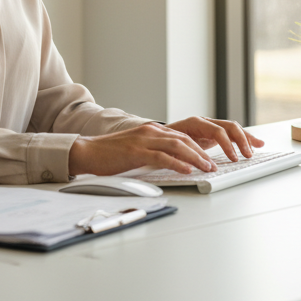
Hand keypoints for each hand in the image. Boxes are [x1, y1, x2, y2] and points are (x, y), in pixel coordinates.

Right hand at [69, 122, 218, 176]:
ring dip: (196, 158)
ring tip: (207, 169)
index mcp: (150, 130)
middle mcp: (149, 132)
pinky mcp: (136, 152)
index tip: (208, 159)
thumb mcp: (135, 148)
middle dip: (202, 154)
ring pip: (178, 146)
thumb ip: (152, 150)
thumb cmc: (108, 153)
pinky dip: (178, 164)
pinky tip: (188, 170)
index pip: (181, 136)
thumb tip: (171, 162)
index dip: (198, 148)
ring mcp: (143, 141)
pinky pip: (163, 157)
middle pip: (184, 140)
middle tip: (212, 166)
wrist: (87, 151)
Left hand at [164, 116, 264, 161]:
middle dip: (241, 140)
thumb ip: (182, 154)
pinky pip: (232, 133)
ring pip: (233, 128)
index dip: (227, 145)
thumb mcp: (170, 149)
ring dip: (246, 138)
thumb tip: (191, 165)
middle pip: (229, 126)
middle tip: (248, 155)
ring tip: (256, 149)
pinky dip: (244, 138)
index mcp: (195, 123)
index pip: (217, 131)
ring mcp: (209, 126)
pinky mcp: (213, 132)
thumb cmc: (163, 143)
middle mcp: (204, 122)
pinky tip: (256, 144)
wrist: (157, 136)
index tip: (233, 159)